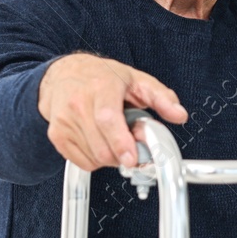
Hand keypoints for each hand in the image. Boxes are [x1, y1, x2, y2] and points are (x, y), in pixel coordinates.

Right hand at [37, 53, 188, 171]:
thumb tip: (179, 115)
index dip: (120, 143)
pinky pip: (82, 162)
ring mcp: (64, 121)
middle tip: (133, 147)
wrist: (63, 75)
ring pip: (93, 158)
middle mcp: (78, 103)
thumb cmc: (100, 77)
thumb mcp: (136, 80)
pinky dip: (96, 159)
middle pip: (101, 147)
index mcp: (100, 87)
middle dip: (123, 155)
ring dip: (111, 157)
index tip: (132, 158)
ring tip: (114, 138)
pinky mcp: (57, 135)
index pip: (107, 119)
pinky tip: (100, 142)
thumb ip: (161, 98)